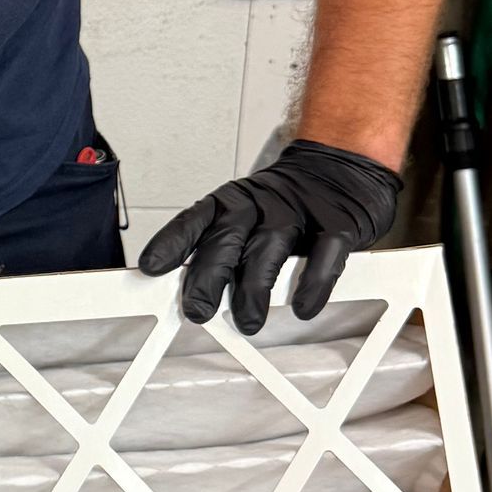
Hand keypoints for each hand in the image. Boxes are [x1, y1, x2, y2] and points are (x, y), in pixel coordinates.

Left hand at [137, 139, 401, 334]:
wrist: (339, 169)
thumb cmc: (284, 205)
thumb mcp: (245, 216)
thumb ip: (220, 248)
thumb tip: (186, 289)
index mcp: (232, 201)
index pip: (195, 219)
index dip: (172, 242)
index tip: (152, 267)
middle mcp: (260, 204)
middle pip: (227, 238)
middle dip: (208, 277)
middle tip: (198, 310)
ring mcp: (298, 213)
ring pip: (269, 248)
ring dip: (254, 288)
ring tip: (247, 322)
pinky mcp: (337, 224)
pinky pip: (324, 255)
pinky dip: (313, 283)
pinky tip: (302, 307)